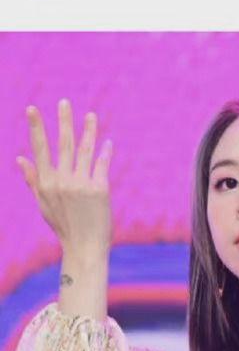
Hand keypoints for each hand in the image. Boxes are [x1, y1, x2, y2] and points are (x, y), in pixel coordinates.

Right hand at [16, 98, 112, 256]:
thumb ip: (33, 179)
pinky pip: (102, 164)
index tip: (32, 109)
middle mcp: (62, 181)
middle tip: (64, 102)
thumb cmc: (63, 226)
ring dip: (89, 131)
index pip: (39, 149)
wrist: (84, 248)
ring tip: (91, 115)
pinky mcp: (99, 190)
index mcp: (46, 183)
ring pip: (85, 151)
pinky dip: (105, 152)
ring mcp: (81, 185)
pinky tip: (107, 142)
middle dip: (64, 121)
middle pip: (64, 144)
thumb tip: (19, 158)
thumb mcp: (43, 203)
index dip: (36, 128)